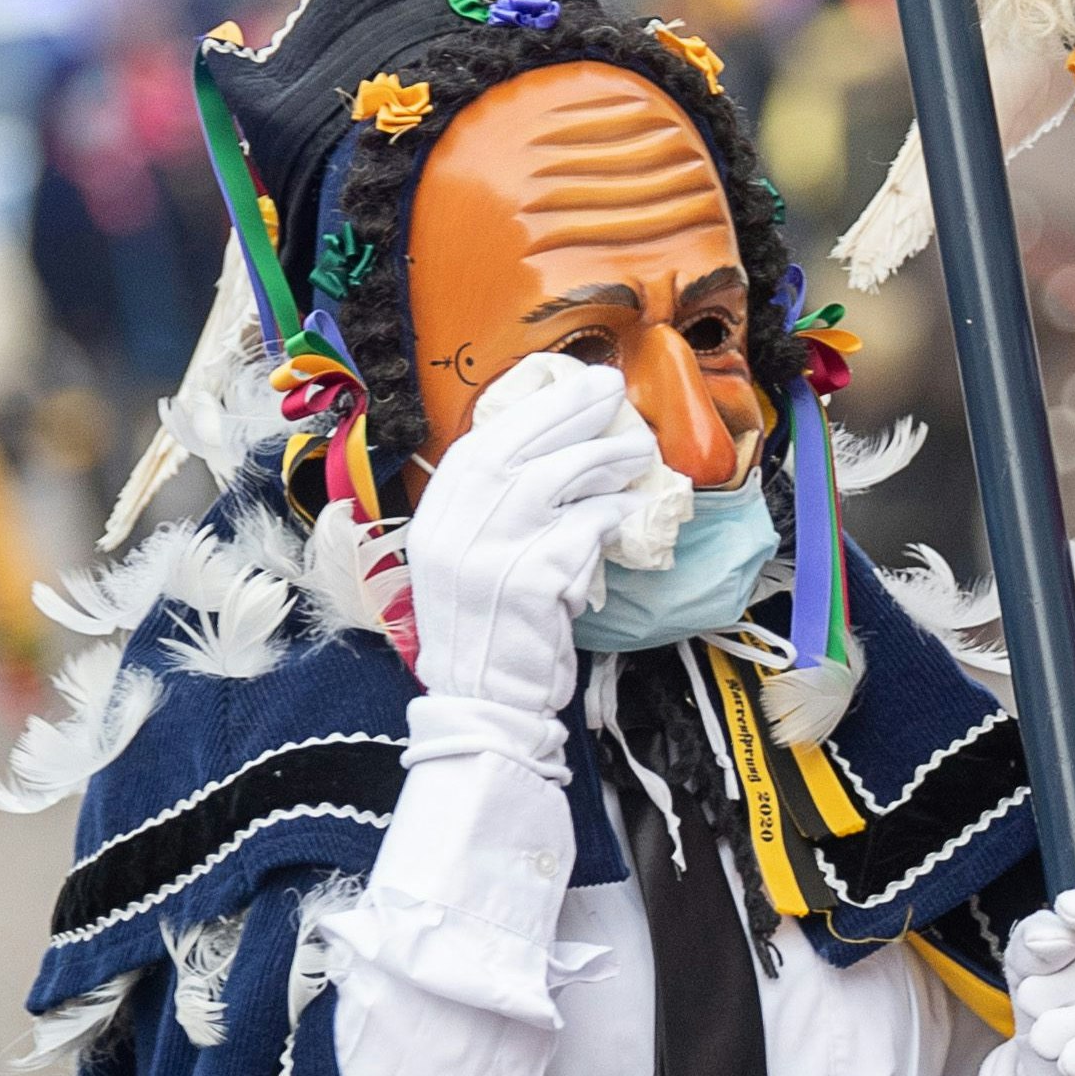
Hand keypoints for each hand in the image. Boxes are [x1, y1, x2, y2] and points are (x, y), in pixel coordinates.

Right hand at [403, 360, 653, 713]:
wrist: (485, 693)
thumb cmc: (489, 622)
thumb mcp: (470, 554)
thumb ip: (495, 506)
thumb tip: (553, 449)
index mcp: (437, 514)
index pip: (483, 442)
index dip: (533, 407)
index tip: (573, 382)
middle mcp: (454, 526)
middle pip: (516, 446)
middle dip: (571, 411)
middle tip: (613, 390)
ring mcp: (489, 551)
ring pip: (556, 478)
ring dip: (604, 458)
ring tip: (637, 453)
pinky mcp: (531, 579)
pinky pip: (584, 528)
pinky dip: (611, 515)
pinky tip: (627, 513)